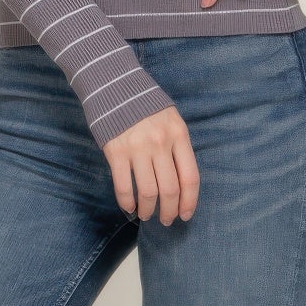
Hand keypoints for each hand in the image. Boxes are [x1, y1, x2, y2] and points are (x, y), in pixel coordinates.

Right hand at [103, 104, 199, 224]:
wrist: (115, 86)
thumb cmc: (145, 106)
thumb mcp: (171, 120)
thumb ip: (177, 146)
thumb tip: (181, 182)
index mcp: (179, 135)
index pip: (190, 177)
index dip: (190, 201)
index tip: (186, 215)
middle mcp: (161, 143)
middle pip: (170, 189)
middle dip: (170, 211)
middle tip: (167, 220)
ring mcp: (138, 147)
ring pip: (148, 191)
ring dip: (148, 210)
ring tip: (146, 215)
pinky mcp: (116, 151)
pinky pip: (124, 185)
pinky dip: (127, 202)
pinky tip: (129, 207)